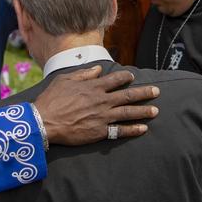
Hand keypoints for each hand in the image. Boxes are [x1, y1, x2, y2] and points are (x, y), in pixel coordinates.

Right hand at [33, 66, 159, 145]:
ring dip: (143, 111)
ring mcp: (102, 117)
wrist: (44, 122)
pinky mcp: (99, 131)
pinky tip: (143, 129)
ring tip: (155, 110)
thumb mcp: (65, 80)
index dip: (126, 77)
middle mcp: (101, 100)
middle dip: (144, 93)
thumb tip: (97, 70)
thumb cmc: (52, 99)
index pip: (115, 79)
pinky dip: (133, 130)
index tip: (132, 76)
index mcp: (93, 87)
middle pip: (128, 95)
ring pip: (128, 112)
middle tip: (156, 91)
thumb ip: (83, 74)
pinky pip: (120, 131)